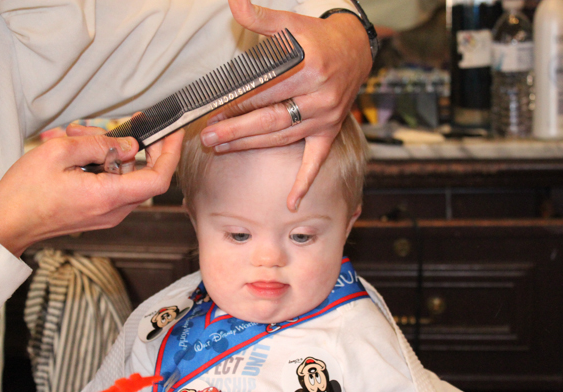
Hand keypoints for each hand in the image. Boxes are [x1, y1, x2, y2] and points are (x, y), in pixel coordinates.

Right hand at [0, 124, 183, 256]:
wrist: (5, 224)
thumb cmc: (24, 193)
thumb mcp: (59, 152)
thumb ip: (99, 144)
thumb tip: (129, 144)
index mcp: (109, 196)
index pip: (159, 178)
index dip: (171, 153)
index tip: (173, 132)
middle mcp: (114, 210)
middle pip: (144, 173)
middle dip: (134, 144)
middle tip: (122, 124)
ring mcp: (108, 214)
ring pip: (125, 175)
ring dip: (107, 151)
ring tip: (74, 135)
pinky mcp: (99, 212)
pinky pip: (112, 184)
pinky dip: (99, 164)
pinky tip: (73, 151)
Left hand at [200, 0, 371, 210]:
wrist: (355, 51)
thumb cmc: (318, 38)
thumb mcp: (291, 23)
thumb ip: (260, 17)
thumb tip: (233, 1)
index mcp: (309, 68)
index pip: (264, 89)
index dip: (236, 101)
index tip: (211, 109)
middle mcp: (319, 96)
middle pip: (270, 117)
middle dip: (236, 129)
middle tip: (208, 137)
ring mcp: (325, 117)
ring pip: (282, 136)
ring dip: (250, 145)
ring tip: (221, 149)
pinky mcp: (329, 131)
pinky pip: (316, 161)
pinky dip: (304, 182)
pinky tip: (291, 201)